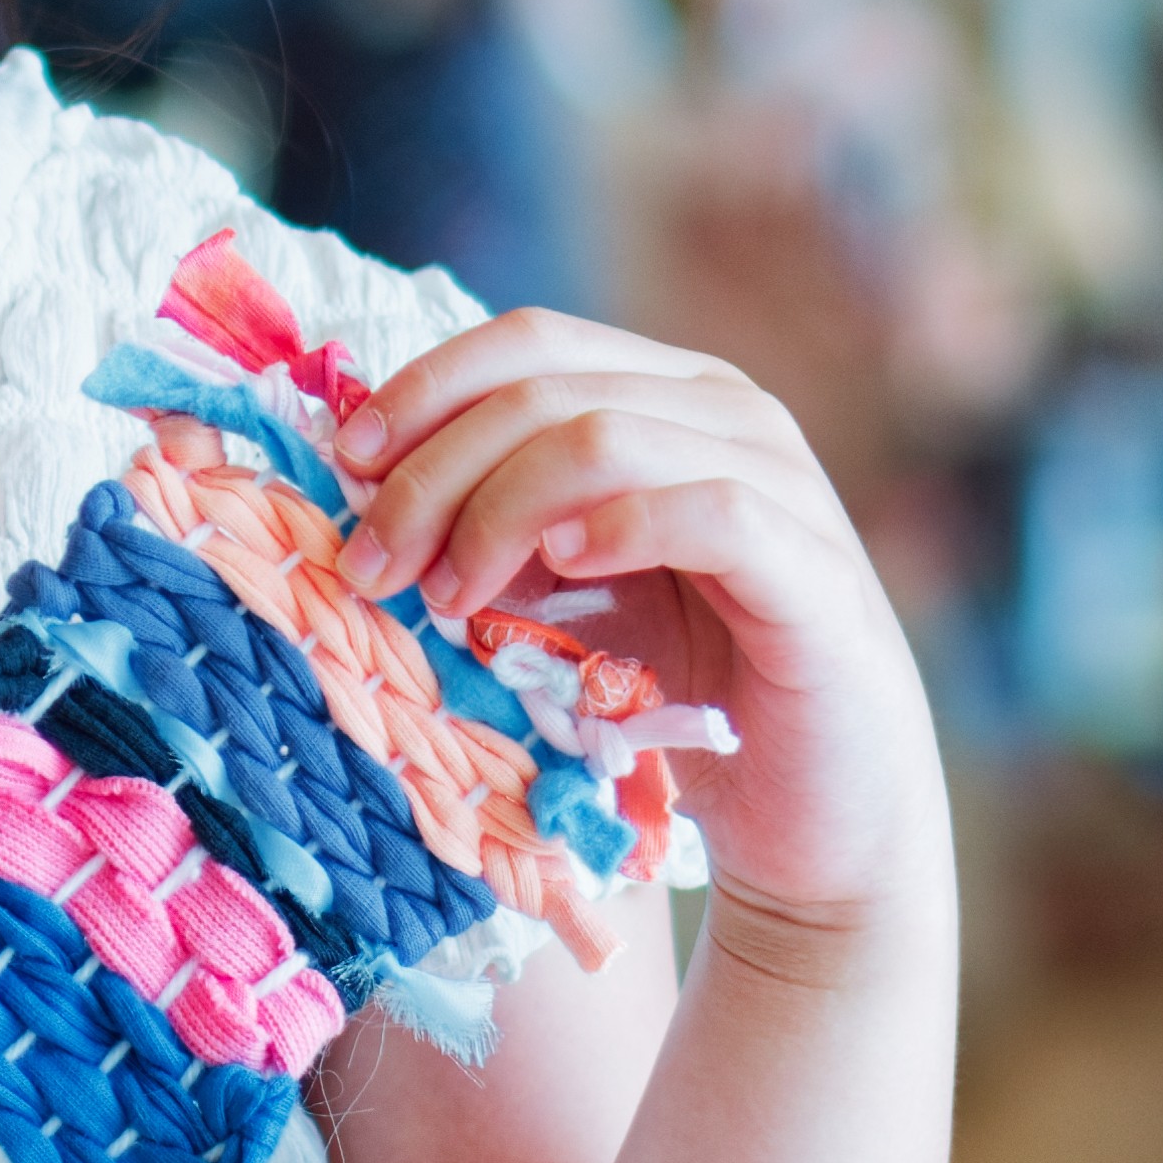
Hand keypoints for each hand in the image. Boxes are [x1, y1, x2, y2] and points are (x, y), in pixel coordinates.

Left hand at [333, 311, 948, 961]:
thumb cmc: (678, 698)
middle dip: (434, 470)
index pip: (528, 342)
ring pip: (608, 436)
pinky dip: (621, 526)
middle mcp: (730, 414)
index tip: (345, 465)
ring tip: (449, 598)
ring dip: (500, 510)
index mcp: (665, 395)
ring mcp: (784, 483)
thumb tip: (365, 484)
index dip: (424, 390)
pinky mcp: (817, 572)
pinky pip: (712, 510)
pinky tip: (563, 568)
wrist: (813, 821)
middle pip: (547, 388)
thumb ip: (491, 526)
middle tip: (376, 564)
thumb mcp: (560, 596)